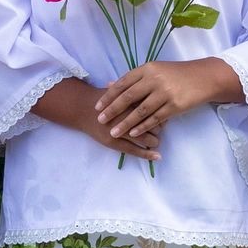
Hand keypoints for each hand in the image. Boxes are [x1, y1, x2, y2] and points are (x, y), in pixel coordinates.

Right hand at [33, 78, 159, 164]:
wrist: (82, 109)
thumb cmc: (104, 98)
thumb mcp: (121, 90)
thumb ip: (138, 93)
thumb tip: (157, 96)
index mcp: (130, 100)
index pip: (153, 109)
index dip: (161, 112)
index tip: (164, 115)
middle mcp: (126, 115)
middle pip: (152, 123)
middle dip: (159, 127)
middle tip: (160, 128)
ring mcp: (119, 129)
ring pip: (145, 137)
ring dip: (154, 140)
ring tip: (156, 141)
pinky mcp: (113, 142)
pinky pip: (134, 150)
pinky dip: (147, 154)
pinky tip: (157, 156)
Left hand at [93, 59, 236, 149]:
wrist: (204, 78)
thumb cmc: (176, 74)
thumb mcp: (154, 70)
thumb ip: (133, 79)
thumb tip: (109, 85)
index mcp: (147, 69)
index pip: (123, 83)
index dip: (109, 96)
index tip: (97, 106)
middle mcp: (155, 79)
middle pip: (128, 97)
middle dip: (112, 110)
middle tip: (100, 120)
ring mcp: (165, 93)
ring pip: (140, 111)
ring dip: (125, 123)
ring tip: (113, 132)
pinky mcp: (175, 105)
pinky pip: (155, 118)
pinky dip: (142, 127)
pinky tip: (133, 134)